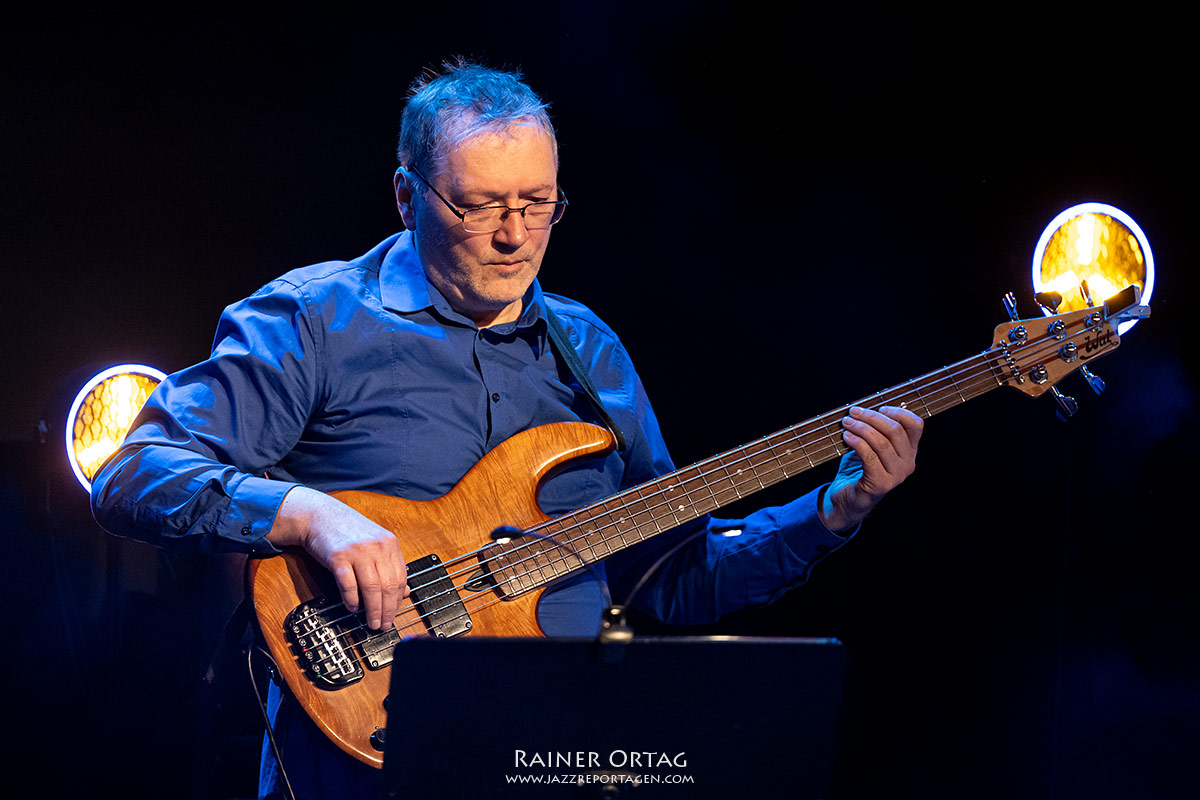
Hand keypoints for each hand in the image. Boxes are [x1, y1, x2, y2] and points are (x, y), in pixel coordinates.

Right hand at [268, 487, 408, 629]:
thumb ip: (389, 565)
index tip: (395, 614)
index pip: (400, 578)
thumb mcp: (375, 543)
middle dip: (387, 610)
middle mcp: (376, 546)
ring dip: (372, 610)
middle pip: (388, 586)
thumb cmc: (348, 532)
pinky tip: (352, 607)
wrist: (320, 516)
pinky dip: (351, 600)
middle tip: (384, 624)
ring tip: (372, 622)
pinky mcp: (338, 557)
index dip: (398, 600)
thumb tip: (404, 592)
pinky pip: (348, 585)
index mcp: (389, 543)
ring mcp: (357, 551)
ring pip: (372, 588)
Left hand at [820, 405, 922, 531]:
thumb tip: (863, 409)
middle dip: (871, 417)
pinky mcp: (880, 484)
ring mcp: (896, 475)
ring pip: (881, 442)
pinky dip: (856, 442)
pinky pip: (869, 456)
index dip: (897, 412)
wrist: (846, 499)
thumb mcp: (870, 447)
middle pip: (895, 431)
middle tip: (853, 412)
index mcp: (909, 452)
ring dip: (861, 428)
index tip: (878, 408)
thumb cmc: (858, 470)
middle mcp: (907, 464)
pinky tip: (846, 437)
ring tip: (846, 423)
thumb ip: (875, 430)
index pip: (915, 425)